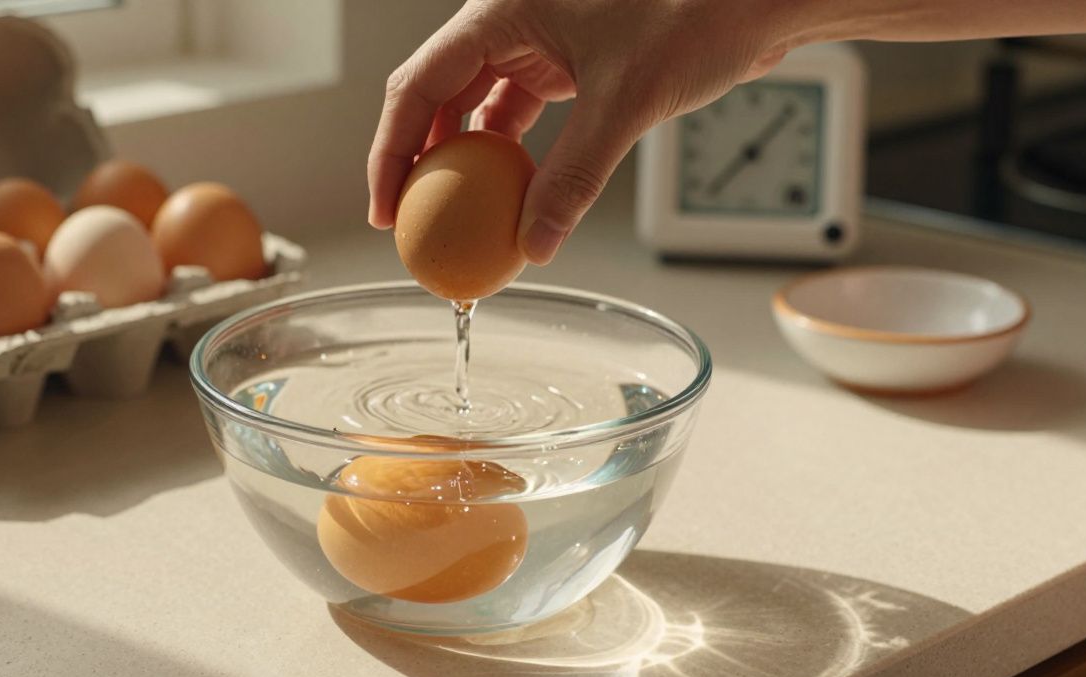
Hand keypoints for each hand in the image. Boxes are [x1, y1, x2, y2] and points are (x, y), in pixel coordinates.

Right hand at [367, 0, 794, 264]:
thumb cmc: (698, 12)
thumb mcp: (625, 101)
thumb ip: (574, 178)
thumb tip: (533, 244)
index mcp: (502, 9)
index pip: (419, 85)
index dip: (392, 152)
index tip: (388, 210)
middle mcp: (508, 20)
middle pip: (436, 96)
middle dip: (419, 162)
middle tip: (412, 223)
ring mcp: (536, 40)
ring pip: (475, 107)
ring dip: (465, 163)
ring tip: (456, 218)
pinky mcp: (565, 60)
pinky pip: (516, 113)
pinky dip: (508, 156)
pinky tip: (508, 195)